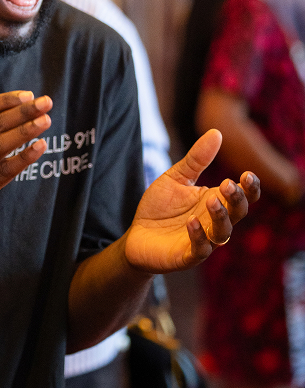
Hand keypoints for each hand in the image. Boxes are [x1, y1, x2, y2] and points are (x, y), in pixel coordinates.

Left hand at [124, 129, 260, 271]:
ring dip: (220, 216)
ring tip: (211, 199)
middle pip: (238, 213)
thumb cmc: (160, 207)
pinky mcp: (187, 255)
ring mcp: (203, 240)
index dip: (250, 187)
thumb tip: (217, 132)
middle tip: (228, 184)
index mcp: (215, 201)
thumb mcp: (175, 177)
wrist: (136, 235)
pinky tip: (191, 222)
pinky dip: (198, 236)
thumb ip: (196, 159)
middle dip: (237, 199)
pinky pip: (200, 249)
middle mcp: (214, 222)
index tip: (247, 174)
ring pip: (223, 233)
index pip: (243, 196)